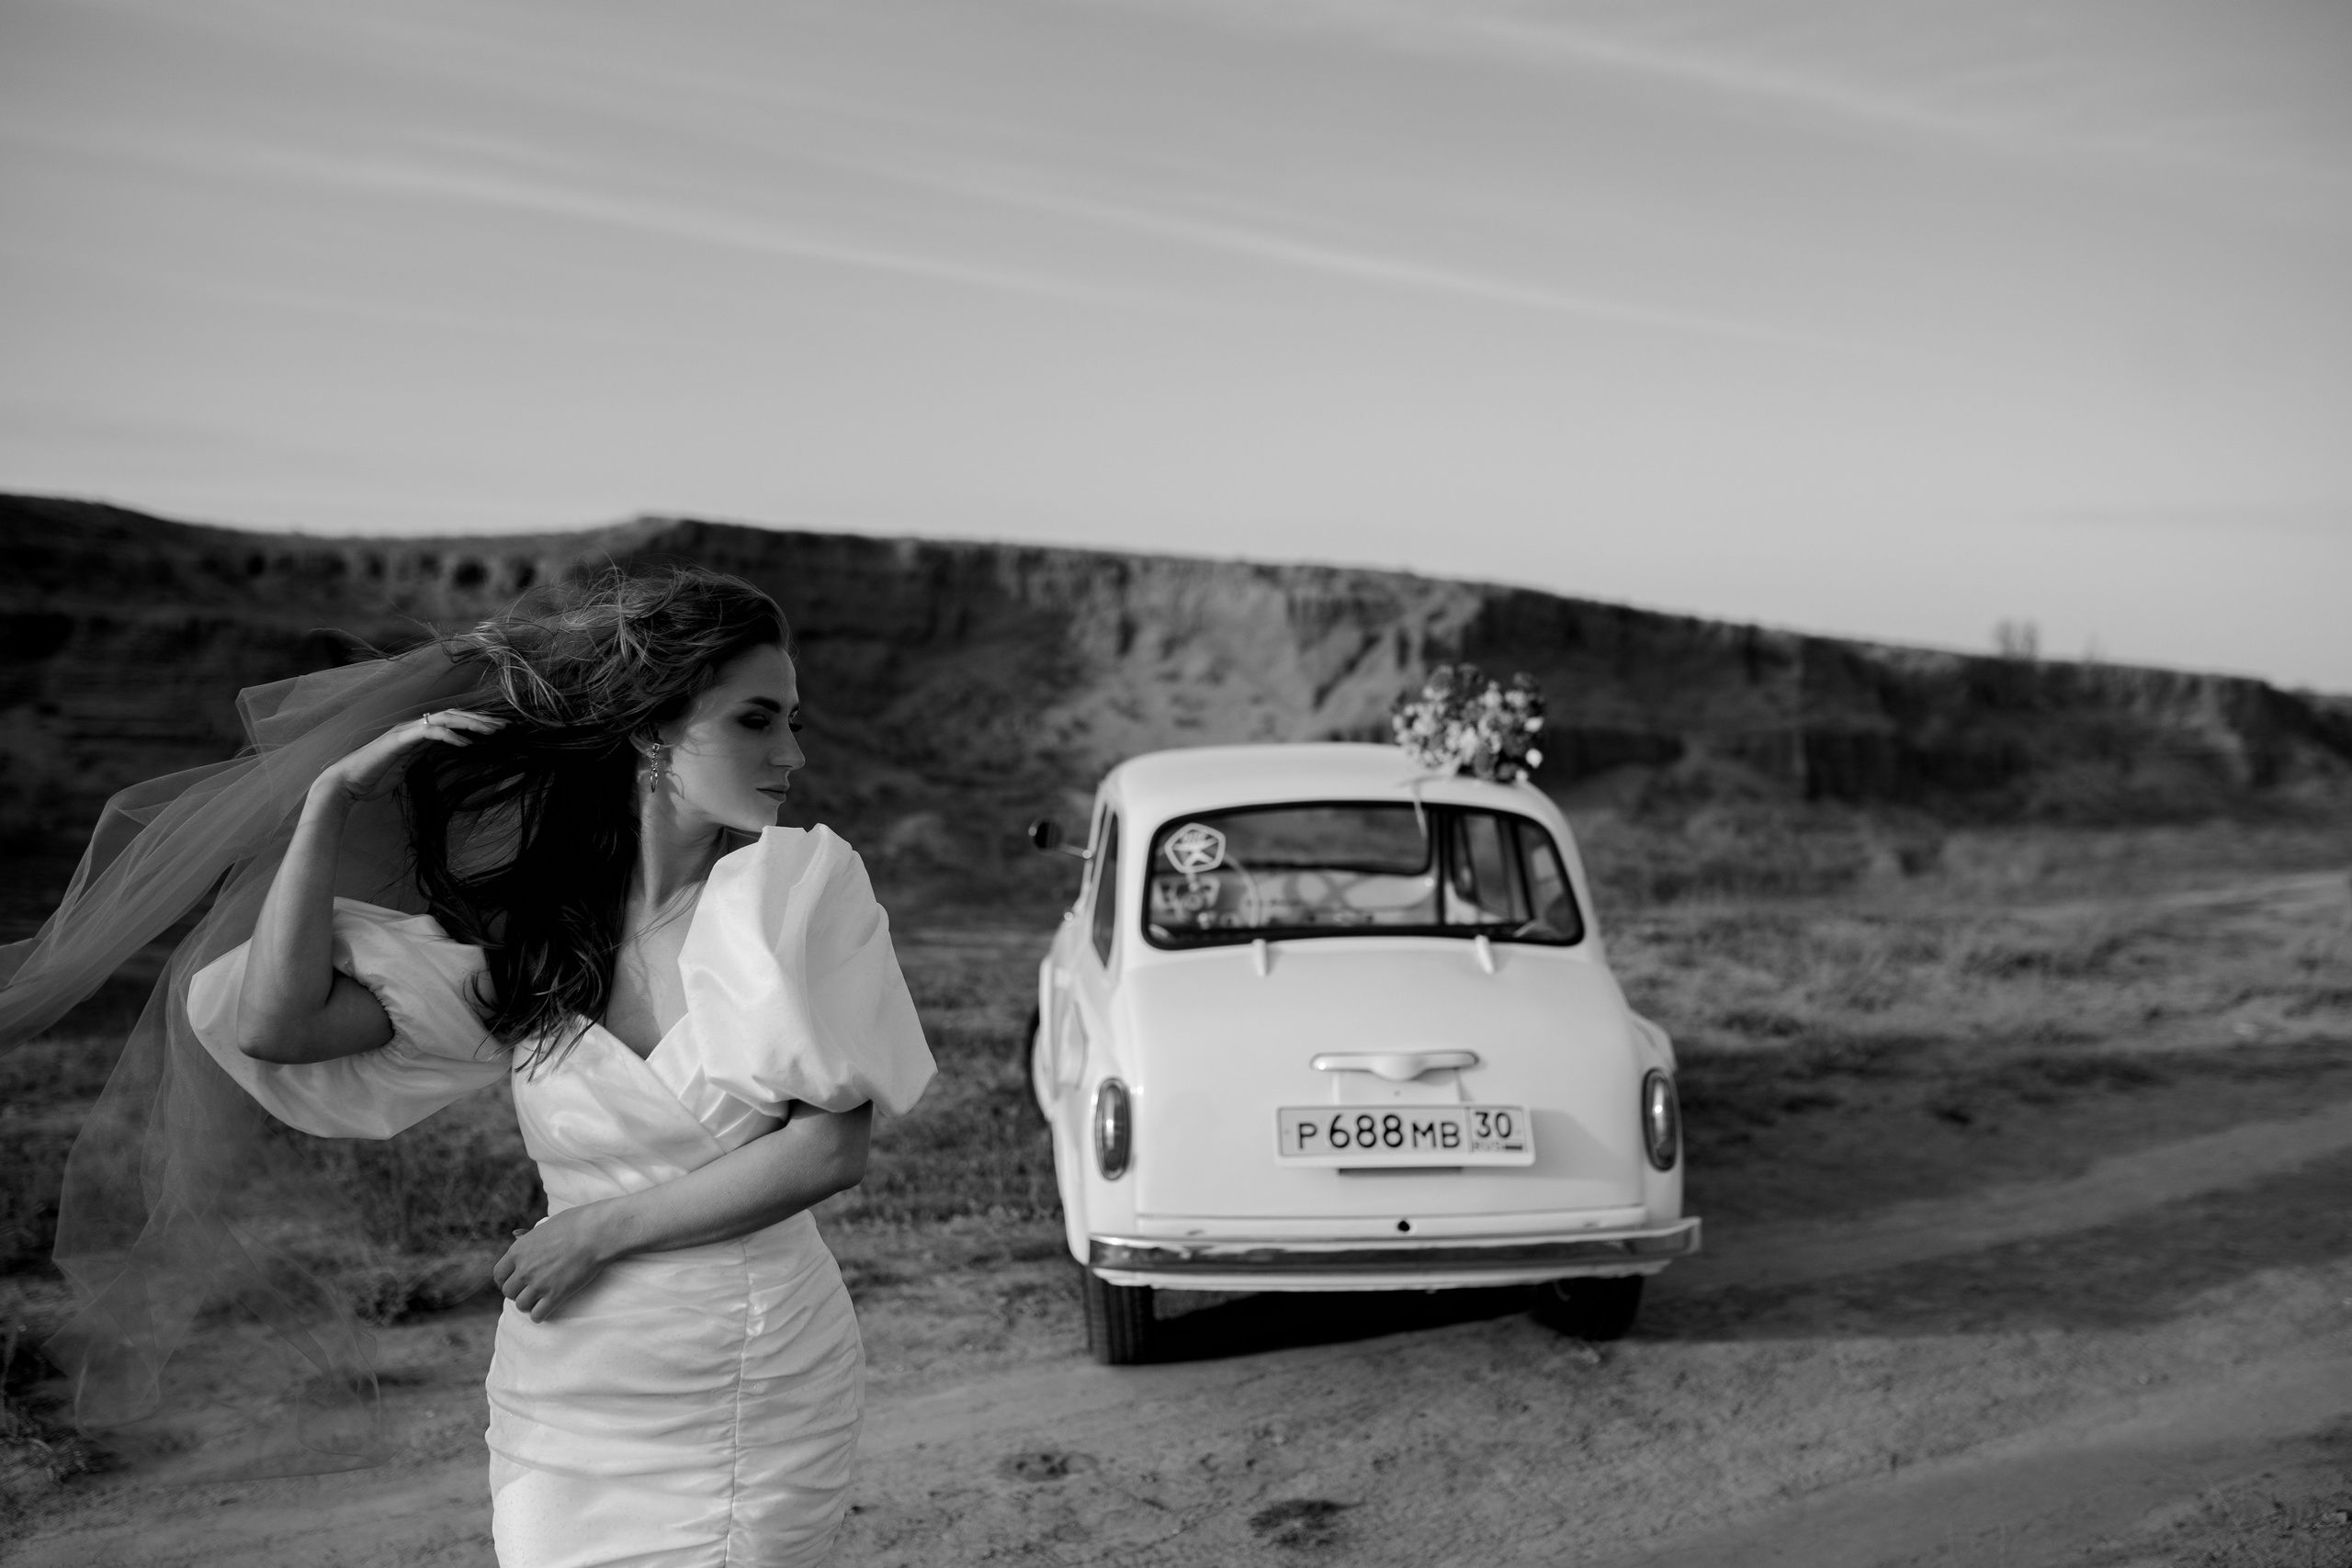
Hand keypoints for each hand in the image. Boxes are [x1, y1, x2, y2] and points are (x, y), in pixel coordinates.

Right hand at [312, 708, 505, 803]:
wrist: (346, 784)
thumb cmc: (374, 778)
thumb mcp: (408, 767)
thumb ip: (424, 756)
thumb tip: (444, 753)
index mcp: (417, 733)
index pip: (453, 722)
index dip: (476, 723)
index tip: (499, 729)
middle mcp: (413, 727)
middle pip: (454, 715)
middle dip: (481, 719)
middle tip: (506, 726)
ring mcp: (406, 731)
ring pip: (446, 719)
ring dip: (472, 723)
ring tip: (493, 731)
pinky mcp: (398, 740)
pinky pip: (430, 733)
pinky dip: (450, 736)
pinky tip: (467, 744)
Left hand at [492, 1208, 614, 1322]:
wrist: (595, 1233)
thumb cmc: (575, 1224)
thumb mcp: (544, 1226)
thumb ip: (532, 1238)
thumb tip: (522, 1238)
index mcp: (519, 1250)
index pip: (499, 1274)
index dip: (503, 1281)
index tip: (510, 1283)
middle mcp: (524, 1269)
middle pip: (508, 1292)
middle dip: (517, 1292)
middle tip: (527, 1291)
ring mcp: (539, 1284)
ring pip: (521, 1305)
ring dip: (528, 1304)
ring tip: (537, 1301)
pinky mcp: (556, 1295)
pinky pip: (538, 1314)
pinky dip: (539, 1315)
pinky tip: (545, 1311)